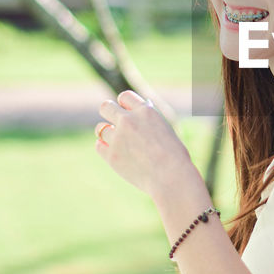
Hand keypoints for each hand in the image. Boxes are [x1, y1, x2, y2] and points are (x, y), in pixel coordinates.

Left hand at [95, 90, 204, 205]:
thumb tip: (135, 113)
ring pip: (100, 128)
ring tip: (118, 142)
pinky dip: (105, 148)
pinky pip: (99, 146)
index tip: (126, 111)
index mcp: (145, 111)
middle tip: (114, 122)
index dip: (124, 104)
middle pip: (105, 107)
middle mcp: (129, 121)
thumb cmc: (174, 155)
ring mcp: (118, 138)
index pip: (125, 96)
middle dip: (109, 113)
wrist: (171, 177)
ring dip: (107, 133)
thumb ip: (148, 121)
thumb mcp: (164, 130)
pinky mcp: (111, 155)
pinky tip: (116, 153)